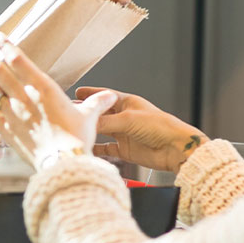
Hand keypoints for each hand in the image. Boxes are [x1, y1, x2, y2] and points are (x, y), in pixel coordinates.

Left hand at [0, 34, 117, 170]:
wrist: (63, 164)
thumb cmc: (77, 140)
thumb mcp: (89, 118)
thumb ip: (96, 103)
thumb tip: (111, 96)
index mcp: (44, 89)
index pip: (20, 60)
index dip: (7, 46)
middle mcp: (24, 97)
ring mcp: (12, 113)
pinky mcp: (5, 130)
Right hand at [76, 87, 207, 172]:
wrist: (174, 149)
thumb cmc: (159, 127)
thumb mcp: (128, 120)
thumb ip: (105, 122)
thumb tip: (85, 124)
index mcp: (127, 103)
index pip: (105, 96)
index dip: (91, 94)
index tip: (76, 93)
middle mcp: (124, 118)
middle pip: (101, 115)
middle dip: (86, 114)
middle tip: (68, 114)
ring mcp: (124, 134)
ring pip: (101, 131)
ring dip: (89, 132)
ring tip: (74, 131)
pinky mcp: (125, 149)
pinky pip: (106, 149)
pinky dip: (97, 149)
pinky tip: (87, 149)